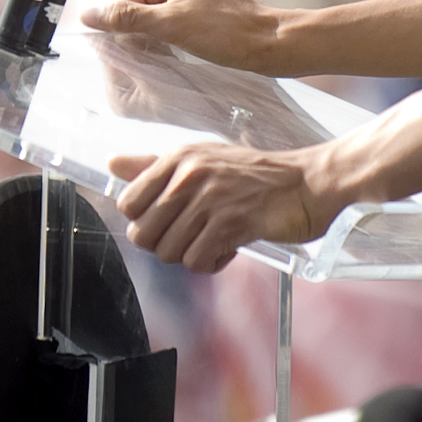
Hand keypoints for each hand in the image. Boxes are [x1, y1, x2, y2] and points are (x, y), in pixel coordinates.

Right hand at [77, 0, 281, 69]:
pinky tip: (185, 47)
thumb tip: (88, 14)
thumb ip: (125, 19)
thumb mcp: (169, 27)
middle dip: (143, 33)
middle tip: (162, 52)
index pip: (125, 1)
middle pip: (138, 6)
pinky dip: (172, 34)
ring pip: (155, 14)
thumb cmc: (227, 33)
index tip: (137, 54)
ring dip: (158, 36)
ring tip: (177, 50)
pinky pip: (172, 16)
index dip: (126, 30)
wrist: (272, 43)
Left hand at [104, 141, 333, 271]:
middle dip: (164, 245)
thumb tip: (112, 164)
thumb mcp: (202, 159)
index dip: (144, 221)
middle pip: (143, 233)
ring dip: (191, 254)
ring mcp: (210, 200)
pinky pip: (199, 261)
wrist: (309, 182)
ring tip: (214, 240)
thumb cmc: (255, 174)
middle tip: (191, 237)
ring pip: (169, 252)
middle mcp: (189, 176)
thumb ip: (153, 166)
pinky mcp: (232, 224)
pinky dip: (212, 263)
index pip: (127, 203)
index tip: (169, 222)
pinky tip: (229, 248)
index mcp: (178, 158)